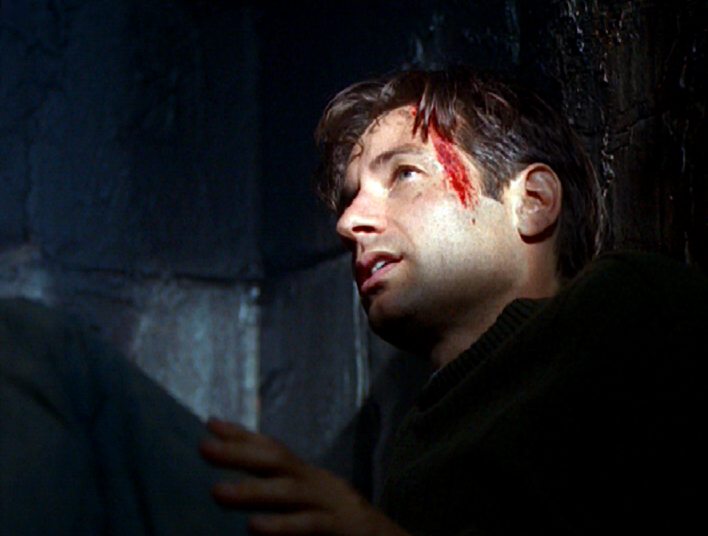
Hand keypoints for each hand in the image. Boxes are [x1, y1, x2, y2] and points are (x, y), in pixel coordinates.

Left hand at [199, 418, 409, 535]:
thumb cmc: (342, 526)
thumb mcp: (310, 505)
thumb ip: (282, 493)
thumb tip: (242, 490)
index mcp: (309, 477)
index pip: (274, 449)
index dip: (243, 435)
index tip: (211, 423)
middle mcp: (319, 483)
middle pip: (277, 460)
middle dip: (239, 453)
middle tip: (204, 447)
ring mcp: (332, 504)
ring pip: (289, 493)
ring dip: (252, 492)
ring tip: (217, 493)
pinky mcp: (344, 528)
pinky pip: (309, 526)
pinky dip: (282, 527)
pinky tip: (255, 528)